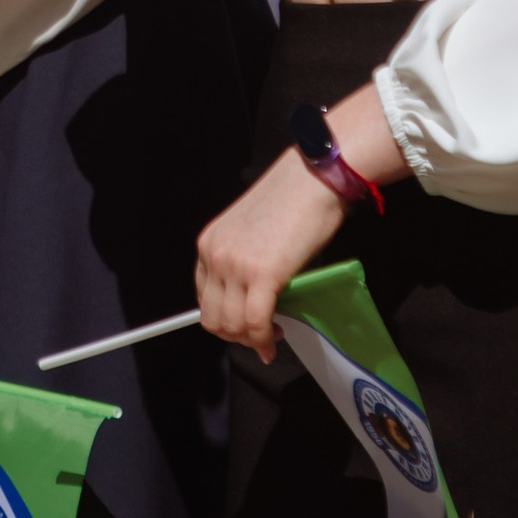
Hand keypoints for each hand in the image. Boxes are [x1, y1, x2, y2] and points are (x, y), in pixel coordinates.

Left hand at [195, 148, 348, 358]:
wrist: (313, 178)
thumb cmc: (292, 200)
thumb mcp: (251, 233)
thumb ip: (242, 262)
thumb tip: (251, 296)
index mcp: (209, 243)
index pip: (203, 298)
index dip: (223, 320)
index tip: (242, 326)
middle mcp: (215, 254)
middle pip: (213, 318)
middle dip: (236, 337)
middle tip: (259, 338)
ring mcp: (235, 265)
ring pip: (231, 325)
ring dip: (251, 340)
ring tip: (271, 336)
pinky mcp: (262, 274)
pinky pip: (256, 322)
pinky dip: (264, 339)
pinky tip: (274, 338)